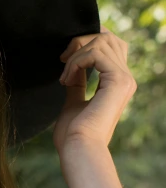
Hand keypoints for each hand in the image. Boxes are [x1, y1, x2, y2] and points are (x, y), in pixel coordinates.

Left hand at [52, 25, 137, 156]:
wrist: (78, 149)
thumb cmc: (73, 134)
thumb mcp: (74, 102)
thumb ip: (77, 84)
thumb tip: (73, 70)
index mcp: (117, 84)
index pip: (110, 46)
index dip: (87, 43)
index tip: (65, 59)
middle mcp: (125, 79)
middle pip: (107, 38)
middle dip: (81, 43)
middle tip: (62, 60)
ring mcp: (125, 79)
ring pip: (101, 42)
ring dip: (75, 56)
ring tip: (63, 77)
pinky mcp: (118, 80)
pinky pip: (95, 53)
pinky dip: (76, 61)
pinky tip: (66, 79)